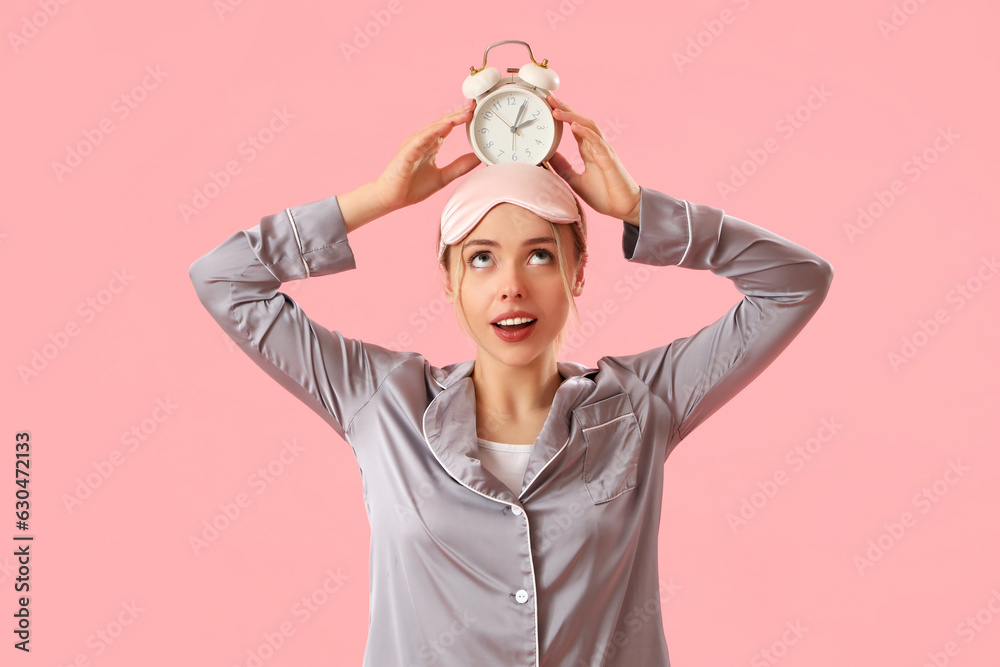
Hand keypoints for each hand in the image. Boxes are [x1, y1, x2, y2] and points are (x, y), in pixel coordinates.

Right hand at [372, 101, 481, 211]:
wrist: (391, 198)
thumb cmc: (412, 187)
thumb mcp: (443, 177)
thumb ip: (460, 167)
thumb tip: (478, 158)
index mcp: (431, 145)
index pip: (448, 127)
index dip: (462, 118)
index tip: (476, 111)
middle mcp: (423, 141)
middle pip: (443, 123)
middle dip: (459, 113)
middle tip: (474, 104)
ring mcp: (414, 144)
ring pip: (434, 128)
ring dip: (450, 119)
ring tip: (466, 113)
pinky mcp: (407, 152)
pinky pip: (422, 139)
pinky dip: (434, 131)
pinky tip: (446, 126)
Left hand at [545, 93, 641, 224]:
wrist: (624, 207)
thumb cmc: (604, 194)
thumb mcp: (576, 180)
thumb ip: (564, 167)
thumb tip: (548, 156)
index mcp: (589, 150)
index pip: (574, 127)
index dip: (563, 115)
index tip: (548, 105)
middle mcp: (597, 146)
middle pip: (580, 121)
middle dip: (565, 108)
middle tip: (549, 98)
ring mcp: (605, 152)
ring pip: (589, 127)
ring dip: (573, 117)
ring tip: (557, 110)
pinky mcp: (610, 161)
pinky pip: (597, 143)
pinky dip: (586, 133)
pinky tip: (574, 126)